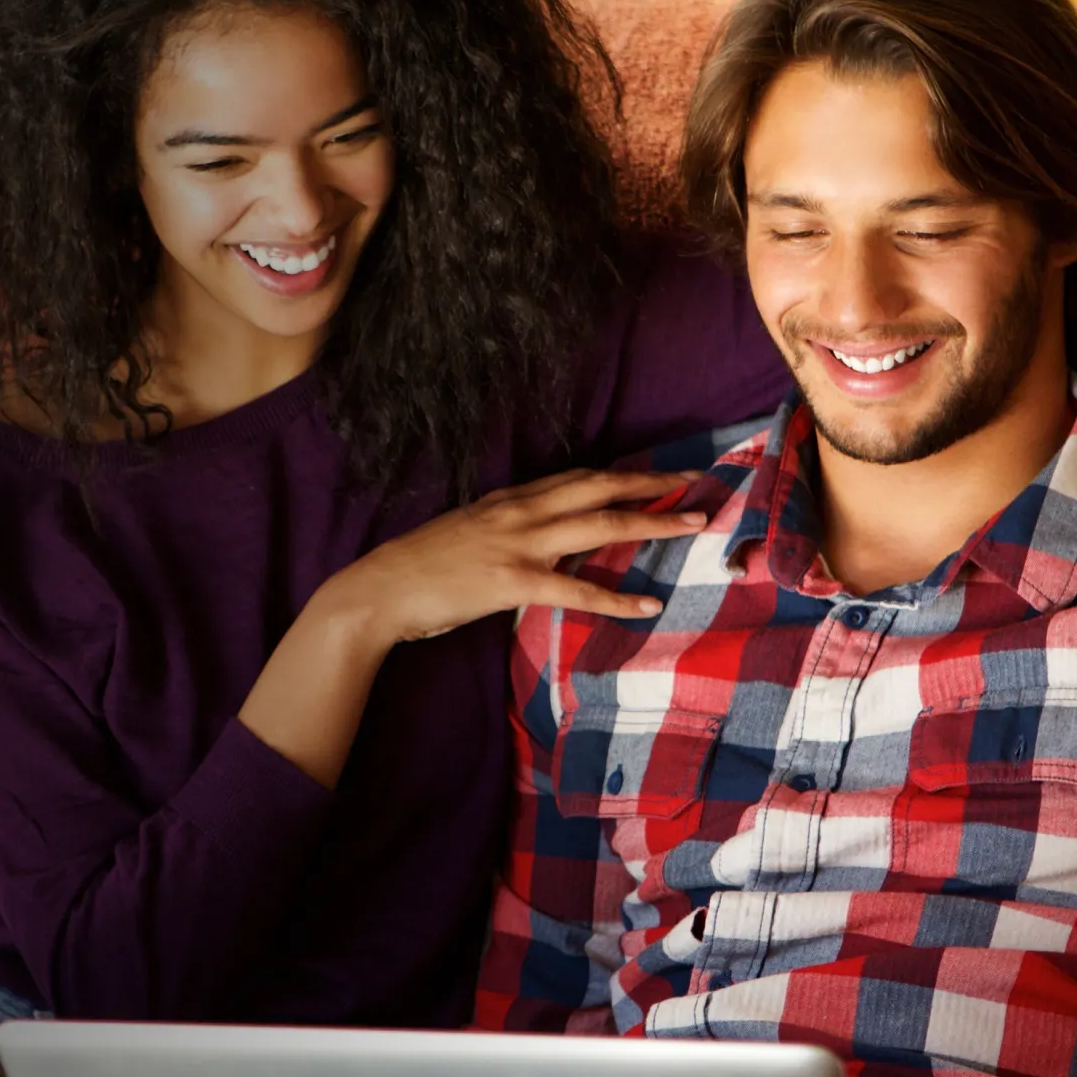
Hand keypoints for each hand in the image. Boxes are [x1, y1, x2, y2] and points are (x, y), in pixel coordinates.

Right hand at [323, 468, 709, 648]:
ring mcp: (518, 543)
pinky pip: (577, 588)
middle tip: (696, 481)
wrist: (380, 589)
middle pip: (598, 487)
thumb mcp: (466, 532)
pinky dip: (616, 597)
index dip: (620, 474)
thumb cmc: (419, 568)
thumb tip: (536, 536)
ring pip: (600, 524)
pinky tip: (648, 605)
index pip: (576, 478)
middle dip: (651, 483)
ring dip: (653, 523)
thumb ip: (504, 528)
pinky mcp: (514, 580)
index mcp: (508, 500)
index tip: (657, 472)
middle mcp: (519, 511)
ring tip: (693, 524)